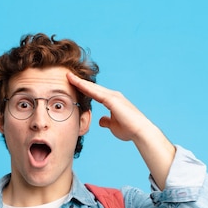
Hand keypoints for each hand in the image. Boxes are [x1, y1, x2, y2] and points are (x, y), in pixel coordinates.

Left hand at [67, 72, 175, 187]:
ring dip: (80, 82)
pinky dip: (85, 87)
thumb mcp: (113, 126)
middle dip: (80, 82)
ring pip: (93, 87)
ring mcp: (113, 96)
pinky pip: (96, 92)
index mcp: (112, 101)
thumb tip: (101, 121)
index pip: (94, 93)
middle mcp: (113, 95)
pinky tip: (76, 83)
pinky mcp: (112, 100)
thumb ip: (107, 121)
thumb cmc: (129, 130)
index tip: (72, 85)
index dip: (83, 88)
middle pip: (92, 87)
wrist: (140, 132)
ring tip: (68, 76)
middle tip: (67, 76)